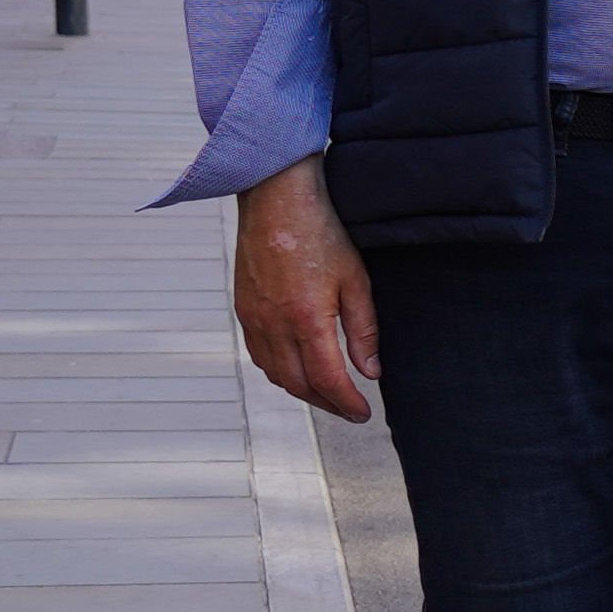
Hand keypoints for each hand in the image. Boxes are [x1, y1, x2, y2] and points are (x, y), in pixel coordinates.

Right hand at [230, 159, 379, 424]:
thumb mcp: (356, 279)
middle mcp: (273, 324)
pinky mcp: (243, 309)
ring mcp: (254, 318)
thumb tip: (370, 371)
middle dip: (326, 404)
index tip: (363, 413)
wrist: (276, 197)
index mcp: (306, 318)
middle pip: (298, 385)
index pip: (326, 381)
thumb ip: (363, 330)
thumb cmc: (319, 230)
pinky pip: (258, 354)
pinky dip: (278, 371)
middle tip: (349, 409)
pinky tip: (296, 368)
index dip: (346, 404)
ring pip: (275, 374)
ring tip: (327, 393)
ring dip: (302, 391)